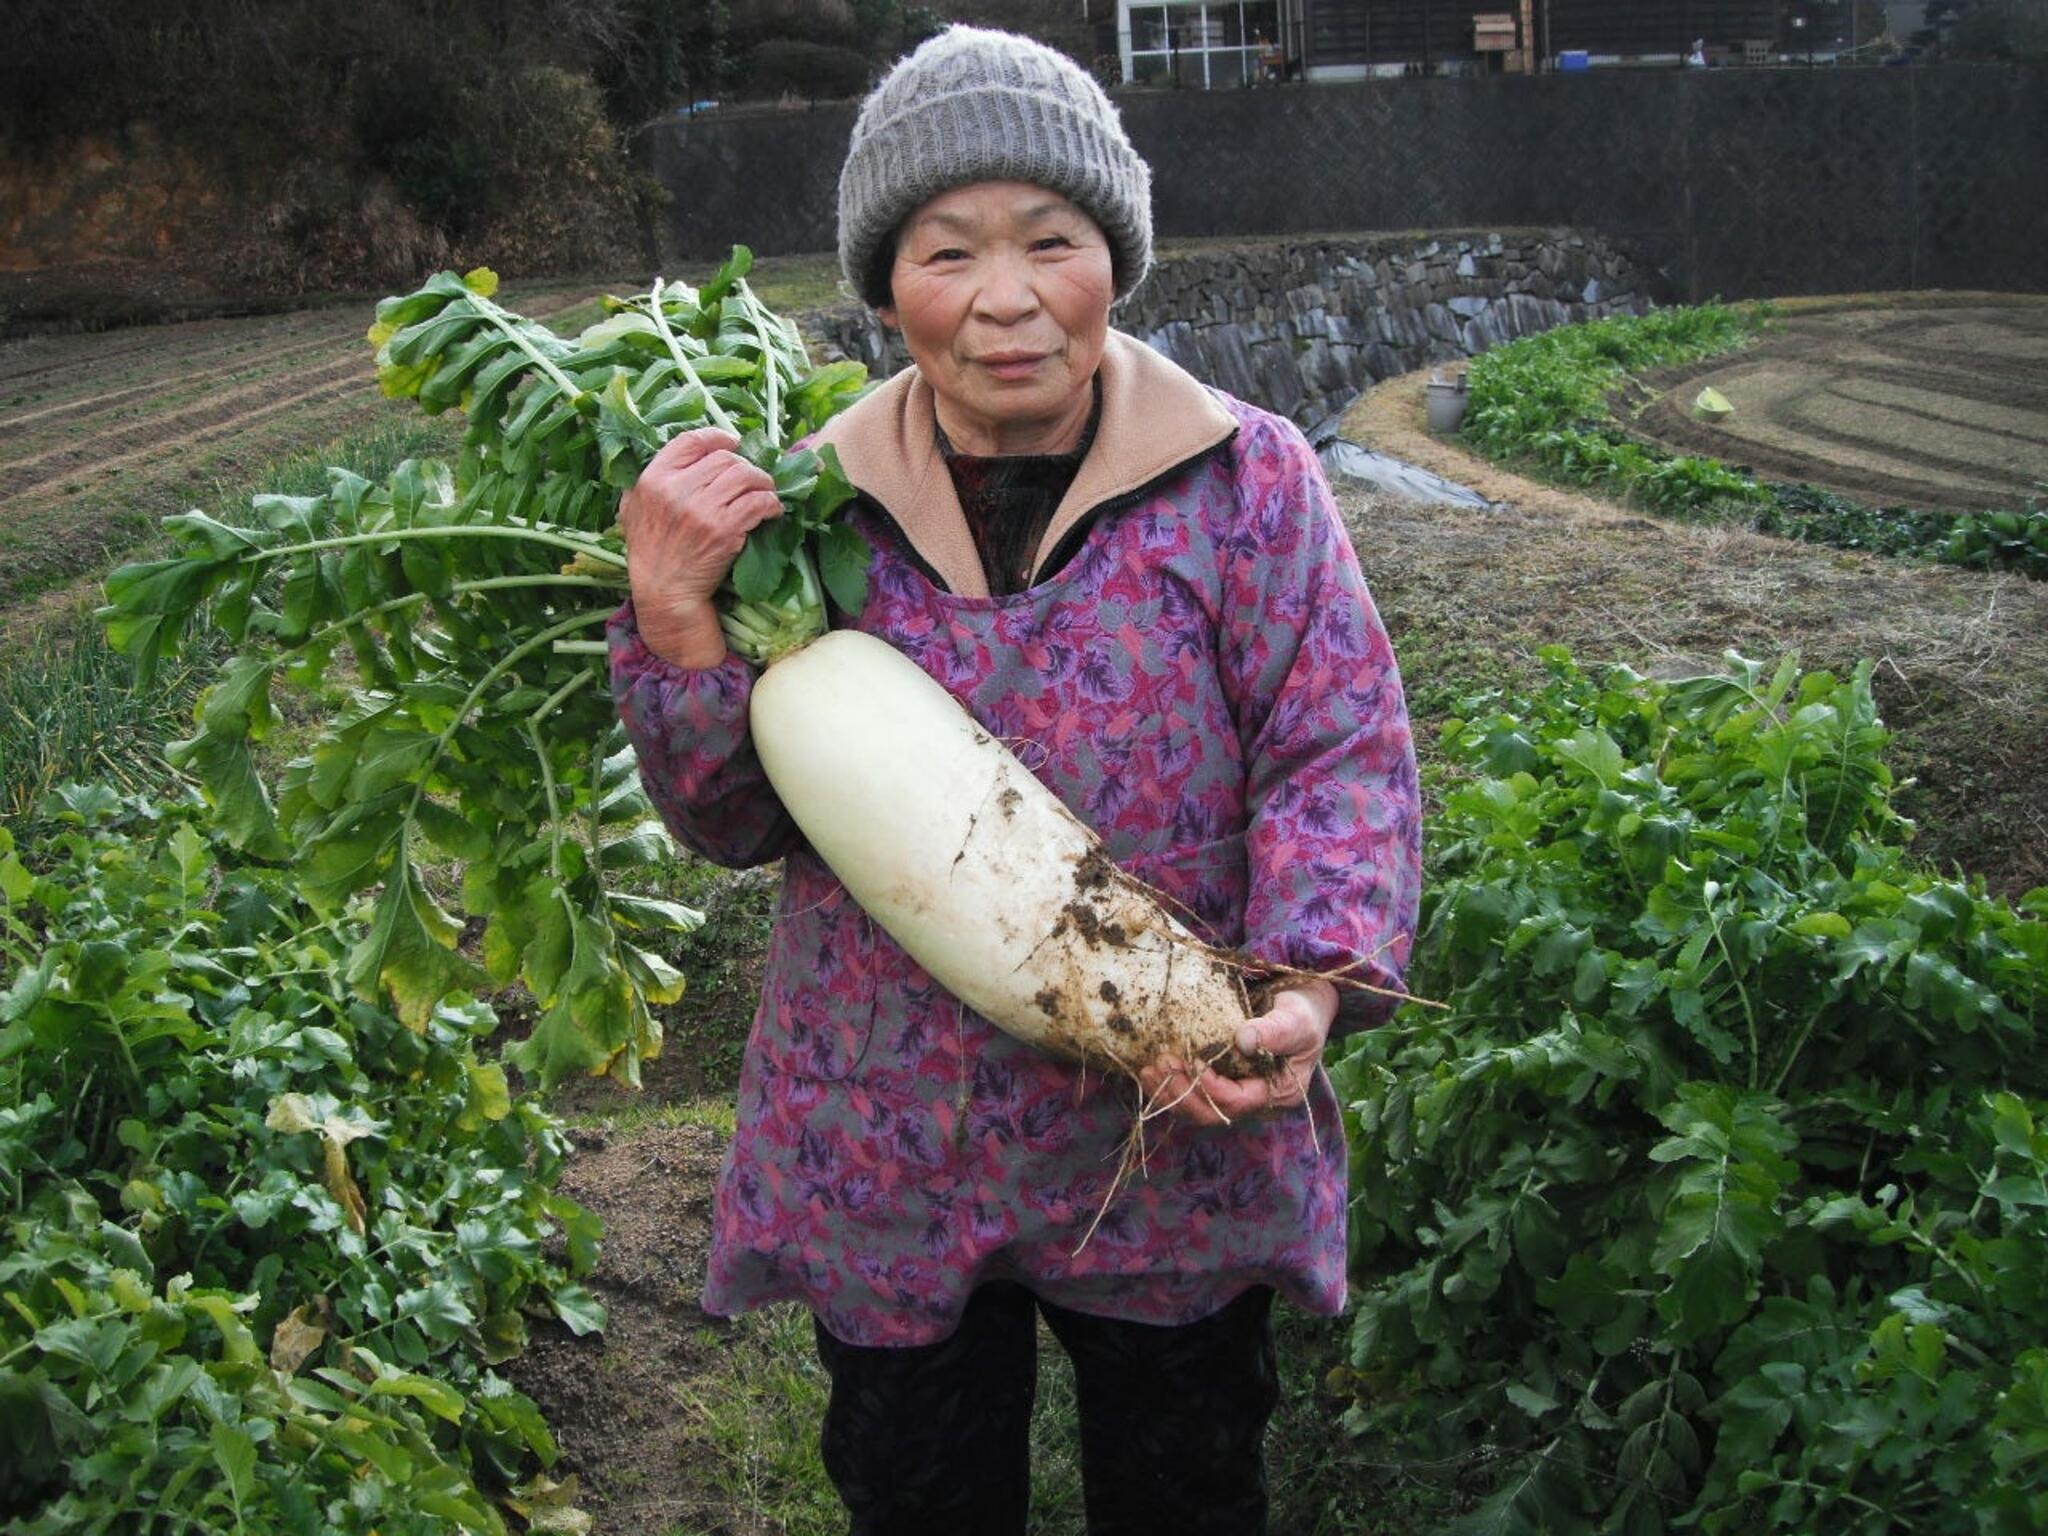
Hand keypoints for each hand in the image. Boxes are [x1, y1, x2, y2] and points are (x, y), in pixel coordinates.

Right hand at [618, 427, 782, 667]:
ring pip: (746, 475)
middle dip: (745, 464)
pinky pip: (759, 503)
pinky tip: (772, 510)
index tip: (732, 443)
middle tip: (753, 478)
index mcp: (654, 478)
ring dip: (763, 481)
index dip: (718, 437)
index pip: (691, 440)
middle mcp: (677, 489)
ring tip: (766, 491)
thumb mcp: (633, 508)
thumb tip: (677, 459)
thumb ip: (647, 481)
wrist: (665, 592)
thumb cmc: (650, 551)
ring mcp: (702, 509)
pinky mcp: (725, 530)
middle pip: (725, 458)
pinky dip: (771, 503)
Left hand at [1137, 979, 1335, 1126]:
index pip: (1237, 1102)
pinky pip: (1191, 1095)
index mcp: (1277, 1093)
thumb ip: (1275, 1031)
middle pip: (1211, 1113)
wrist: (1301, 1005)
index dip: (1210, 1086)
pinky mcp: (1221, 1082)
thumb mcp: (1296, 1019)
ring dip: (1168, 1093)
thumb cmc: (1303, 1012)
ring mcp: (1237, 1093)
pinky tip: (1150, 1070)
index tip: (1193, 1060)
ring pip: (1196, 1109)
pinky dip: (1169, 1086)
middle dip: (1181, 1093)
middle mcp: (1255, 1101)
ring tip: (1147, 1070)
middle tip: (1159, 1065)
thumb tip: (1243, 1040)